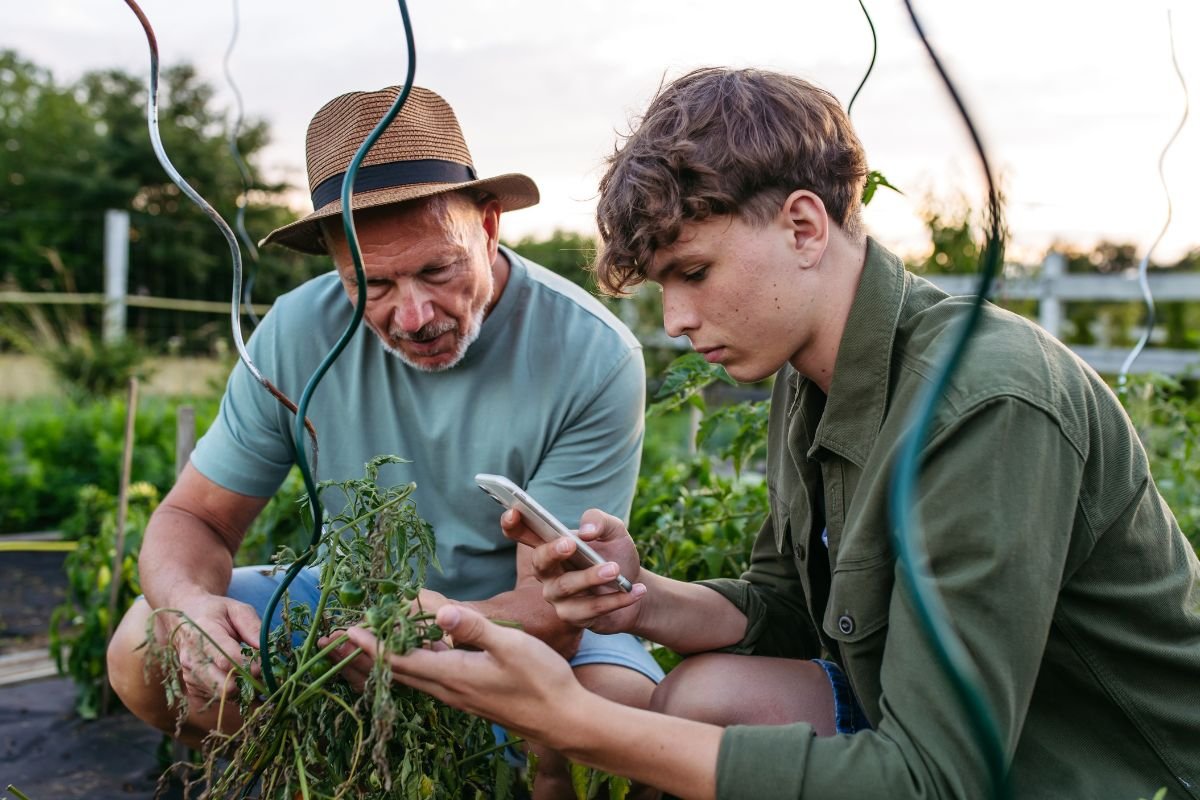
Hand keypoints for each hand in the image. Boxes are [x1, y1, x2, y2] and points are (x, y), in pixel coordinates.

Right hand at [155, 592, 261, 702]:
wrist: (183, 619)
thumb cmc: (215, 613)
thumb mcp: (237, 609)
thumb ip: (253, 627)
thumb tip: (267, 651)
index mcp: (204, 633)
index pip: (228, 660)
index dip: (251, 667)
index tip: (266, 664)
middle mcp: (192, 658)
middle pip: (225, 686)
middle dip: (249, 684)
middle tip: (263, 674)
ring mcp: (190, 675)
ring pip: (224, 696)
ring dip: (243, 690)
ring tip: (252, 674)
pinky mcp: (192, 688)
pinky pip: (218, 699)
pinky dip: (233, 694)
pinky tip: (238, 678)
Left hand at [345, 604, 586, 746]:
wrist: (563, 719)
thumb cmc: (541, 680)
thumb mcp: (511, 645)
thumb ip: (473, 627)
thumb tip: (439, 611)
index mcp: (452, 675)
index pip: (399, 659)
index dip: (371, 645)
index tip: (345, 631)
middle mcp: (447, 690)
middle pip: (395, 672)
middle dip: (364, 656)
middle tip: (335, 642)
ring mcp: (457, 696)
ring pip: (410, 677)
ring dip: (383, 662)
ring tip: (362, 649)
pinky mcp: (468, 697)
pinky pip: (427, 680)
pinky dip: (408, 666)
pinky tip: (413, 655)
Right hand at [505, 508, 647, 634]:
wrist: (635, 586)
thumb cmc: (616, 554)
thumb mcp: (614, 531)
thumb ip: (600, 521)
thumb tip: (586, 531)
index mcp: (551, 546)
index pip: (523, 534)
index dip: (512, 524)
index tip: (514, 511)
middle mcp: (548, 572)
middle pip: (539, 563)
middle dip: (552, 552)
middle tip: (571, 544)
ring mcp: (558, 596)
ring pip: (567, 587)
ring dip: (591, 577)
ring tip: (615, 569)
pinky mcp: (574, 617)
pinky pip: (591, 609)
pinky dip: (617, 599)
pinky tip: (636, 590)